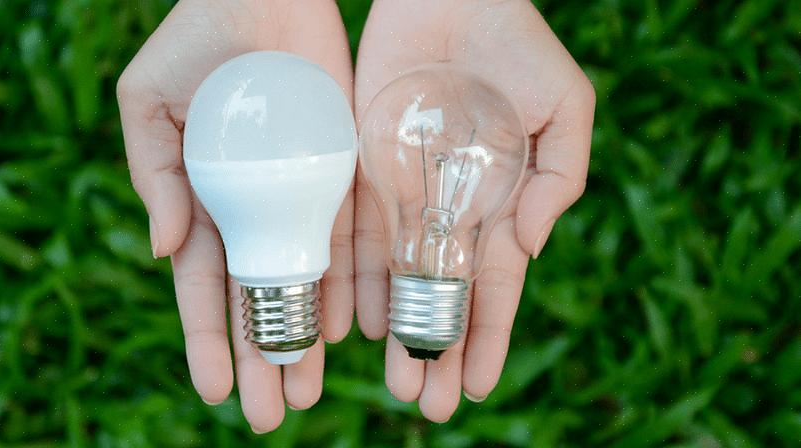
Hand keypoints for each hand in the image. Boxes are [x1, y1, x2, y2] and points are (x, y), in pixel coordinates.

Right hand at [116, 0, 354, 432]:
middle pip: (260, 297)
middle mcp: (257, 208)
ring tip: (310, 388)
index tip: (218, 391)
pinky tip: (355, 327)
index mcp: (205, 199)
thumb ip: (152, 173)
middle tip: (272, 414)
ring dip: (309, 335)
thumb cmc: (197, 41)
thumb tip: (164, 250)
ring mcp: (302, 193)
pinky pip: (352, 235)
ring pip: (308, 279)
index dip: (209, 339)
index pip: (206, 286)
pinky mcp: (345, 170)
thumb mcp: (149, 102)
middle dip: (263, 356)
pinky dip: (353, 282)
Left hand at [353, 0, 595, 420]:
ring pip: (398, 276)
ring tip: (396, 383)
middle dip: (438, 349)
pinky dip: (356, 278)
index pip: (495, 283)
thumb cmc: (516, 43)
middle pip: (443, 294)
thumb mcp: (565, 107)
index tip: (476, 387)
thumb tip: (529, 246)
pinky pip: (357, 230)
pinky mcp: (363, 167)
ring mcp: (406, 190)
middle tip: (426, 406)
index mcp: (501, 200)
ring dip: (398, 330)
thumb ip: (560, 178)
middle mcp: (450, 207)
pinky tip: (355, 323)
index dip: (488, 336)